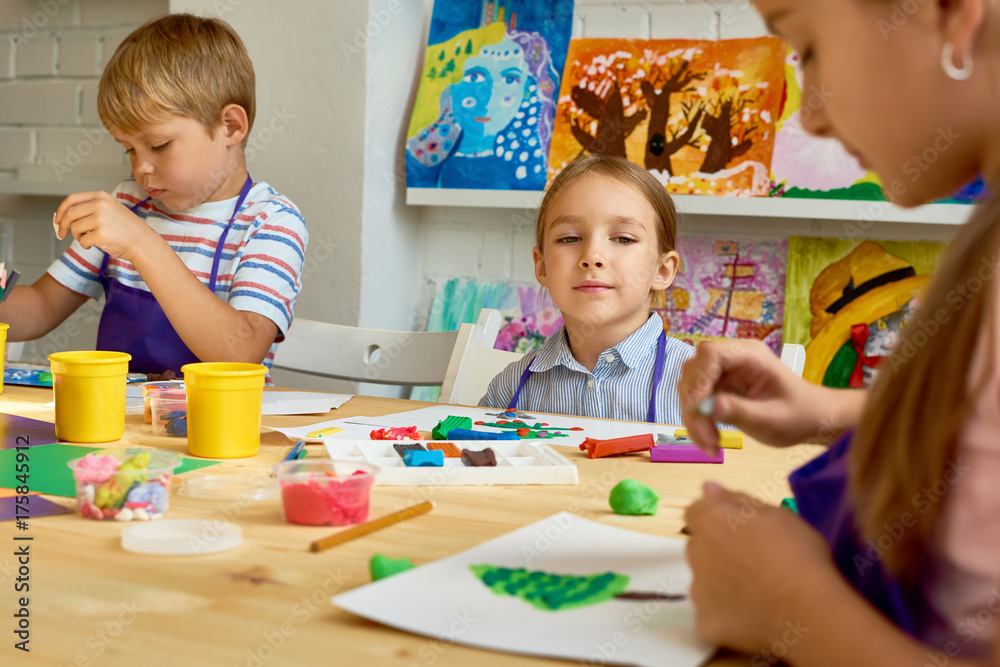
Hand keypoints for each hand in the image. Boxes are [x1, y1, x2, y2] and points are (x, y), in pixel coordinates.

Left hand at [54, 191, 153, 261]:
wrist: (142, 242)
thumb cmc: (125, 228)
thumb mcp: (110, 209)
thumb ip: (89, 208)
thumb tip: (63, 216)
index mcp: (101, 196)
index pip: (72, 199)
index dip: (61, 210)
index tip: (57, 220)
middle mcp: (100, 205)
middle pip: (70, 214)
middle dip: (63, 225)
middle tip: (62, 234)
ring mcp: (101, 219)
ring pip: (74, 228)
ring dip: (77, 236)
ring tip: (87, 239)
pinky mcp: (101, 234)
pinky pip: (82, 240)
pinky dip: (85, 245)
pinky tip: (94, 245)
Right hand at [679, 340, 845, 451]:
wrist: (812, 420)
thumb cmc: (799, 416)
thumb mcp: (772, 419)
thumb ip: (740, 411)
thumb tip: (708, 406)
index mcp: (750, 355)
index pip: (710, 354)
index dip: (698, 380)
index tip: (698, 410)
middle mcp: (732, 359)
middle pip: (694, 372)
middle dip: (693, 407)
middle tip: (707, 438)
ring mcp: (723, 373)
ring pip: (690, 389)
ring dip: (694, 418)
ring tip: (711, 445)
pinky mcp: (718, 388)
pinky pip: (696, 402)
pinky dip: (698, 422)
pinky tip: (711, 440)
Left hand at [684, 482, 835, 653]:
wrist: (807, 610)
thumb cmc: (798, 554)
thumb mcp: (778, 515)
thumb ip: (737, 500)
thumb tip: (708, 487)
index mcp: (710, 521)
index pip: (696, 512)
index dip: (717, 521)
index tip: (741, 533)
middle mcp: (695, 552)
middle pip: (700, 548)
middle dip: (719, 552)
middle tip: (756, 565)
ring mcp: (697, 591)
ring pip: (704, 582)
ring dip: (721, 584)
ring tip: (759, 595)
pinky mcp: (705, 623)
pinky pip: (712, 615)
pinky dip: (727, 616)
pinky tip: (754, 619)